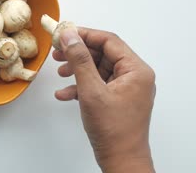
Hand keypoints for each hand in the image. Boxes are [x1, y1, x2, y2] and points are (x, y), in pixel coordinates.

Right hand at [53, 27, 155, 172]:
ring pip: (99, 68)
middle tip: (58, 52)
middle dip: (78, 54)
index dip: (84, 35)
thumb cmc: (113, 130)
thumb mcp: (91, 90)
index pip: (109, 41)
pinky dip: (81, 86)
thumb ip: (80, 60)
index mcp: (136, 70)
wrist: (121, 160)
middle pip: (103, 53)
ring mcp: (127, 88)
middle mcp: (135, 76)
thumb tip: (70, 36)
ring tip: (60, 72)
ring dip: (78, 69)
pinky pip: (99, 83)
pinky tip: (65, 93)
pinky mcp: (119, 99)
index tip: (65, 34)